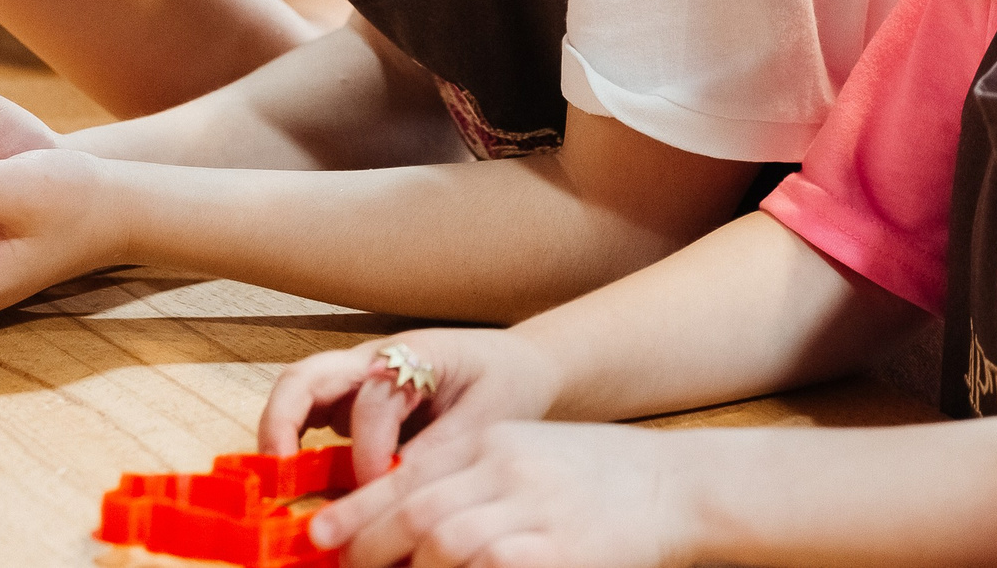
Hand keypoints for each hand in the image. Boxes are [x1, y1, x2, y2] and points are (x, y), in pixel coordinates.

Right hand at [259, 328, 564, 480]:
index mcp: (408, 354)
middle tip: (277, 474)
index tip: (382, 494)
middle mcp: (371, 360)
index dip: (370, 453)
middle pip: (306, 376)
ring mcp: (357, 379)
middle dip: (281, 422)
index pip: (370, 403)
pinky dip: (294, 440)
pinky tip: (298, 477)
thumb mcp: (486, 418)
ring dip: (280, 429)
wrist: (518, 362)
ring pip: (299, 391)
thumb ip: (437, 448)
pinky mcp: (354, 402)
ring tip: (277, 479)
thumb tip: (394, 489)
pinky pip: (311, 414)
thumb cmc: (505, 381)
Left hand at [313, 421, 699, 567]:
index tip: (319, 536)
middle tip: (346, 567)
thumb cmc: (597, 478)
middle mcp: (508, 470)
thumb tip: (410, 521)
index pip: (409, 474)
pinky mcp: (562, 554)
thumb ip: (471, 478)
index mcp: (494, 442)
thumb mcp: (526, 455)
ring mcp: (536, 513)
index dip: (358, 509)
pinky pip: (494, 567)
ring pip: (449, 542)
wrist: (676, 485)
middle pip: (420, 511)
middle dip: (371, 547)